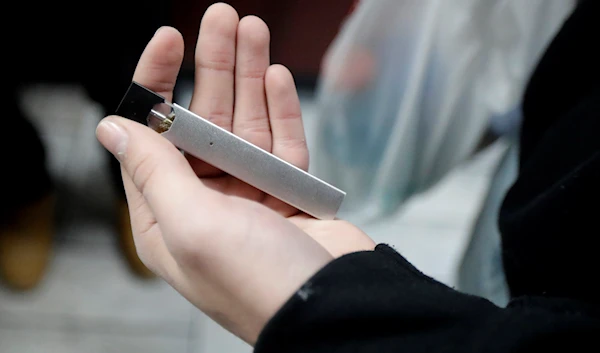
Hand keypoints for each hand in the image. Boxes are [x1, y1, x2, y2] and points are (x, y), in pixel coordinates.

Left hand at [96, 3, 373, 344]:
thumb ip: (153, 171)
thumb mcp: (191, 224)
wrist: (332, 308)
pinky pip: (282, 143)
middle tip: (222, 17)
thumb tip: (112, 128)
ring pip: (247, 125)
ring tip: (253, 29)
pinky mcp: (290, 195)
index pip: (151, 137)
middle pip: (204, 123)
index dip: (156, 85)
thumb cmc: (256, 280)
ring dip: (249, 77)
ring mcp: (251, 197)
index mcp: (168, 216)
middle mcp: (206, 204)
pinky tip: (276, 77)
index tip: (169, 40)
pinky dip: (280, 110)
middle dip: (212, 68)